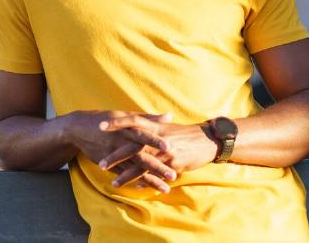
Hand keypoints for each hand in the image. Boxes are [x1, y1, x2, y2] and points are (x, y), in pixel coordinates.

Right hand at [66, 110, 175, 191]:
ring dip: (151, 180)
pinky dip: (135, 182)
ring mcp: (115, 156)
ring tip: (165, 188)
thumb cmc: (105, 118)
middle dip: (157, 167)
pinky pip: (124, 175)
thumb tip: (169, 116)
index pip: (143, 134)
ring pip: (135, 169)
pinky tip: (147, 189)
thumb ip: (148, 118)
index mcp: (126, 128)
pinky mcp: (110, 165)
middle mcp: (121, 143)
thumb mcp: (125, 115)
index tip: (170, 147)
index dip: (155, 140)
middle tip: (173, 175)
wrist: (78, 129)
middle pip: (141, 156)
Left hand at [97, 117, 219, 188]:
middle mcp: (158, 137)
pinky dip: (145, 180)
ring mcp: (165, 150)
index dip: (117, 122)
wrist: (208, 140)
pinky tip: (135, 188)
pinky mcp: (172, 162)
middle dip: (116, 154)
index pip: (132, 120)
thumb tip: (134, 131)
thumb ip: (151, 128)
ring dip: (127, 174)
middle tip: (100, 163)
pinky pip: (155, 173)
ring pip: (142, 163)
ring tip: (113, 183)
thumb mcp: (167, 128)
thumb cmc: (184, 134)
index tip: (100, 125)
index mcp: (155, 126)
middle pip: (132, 145)